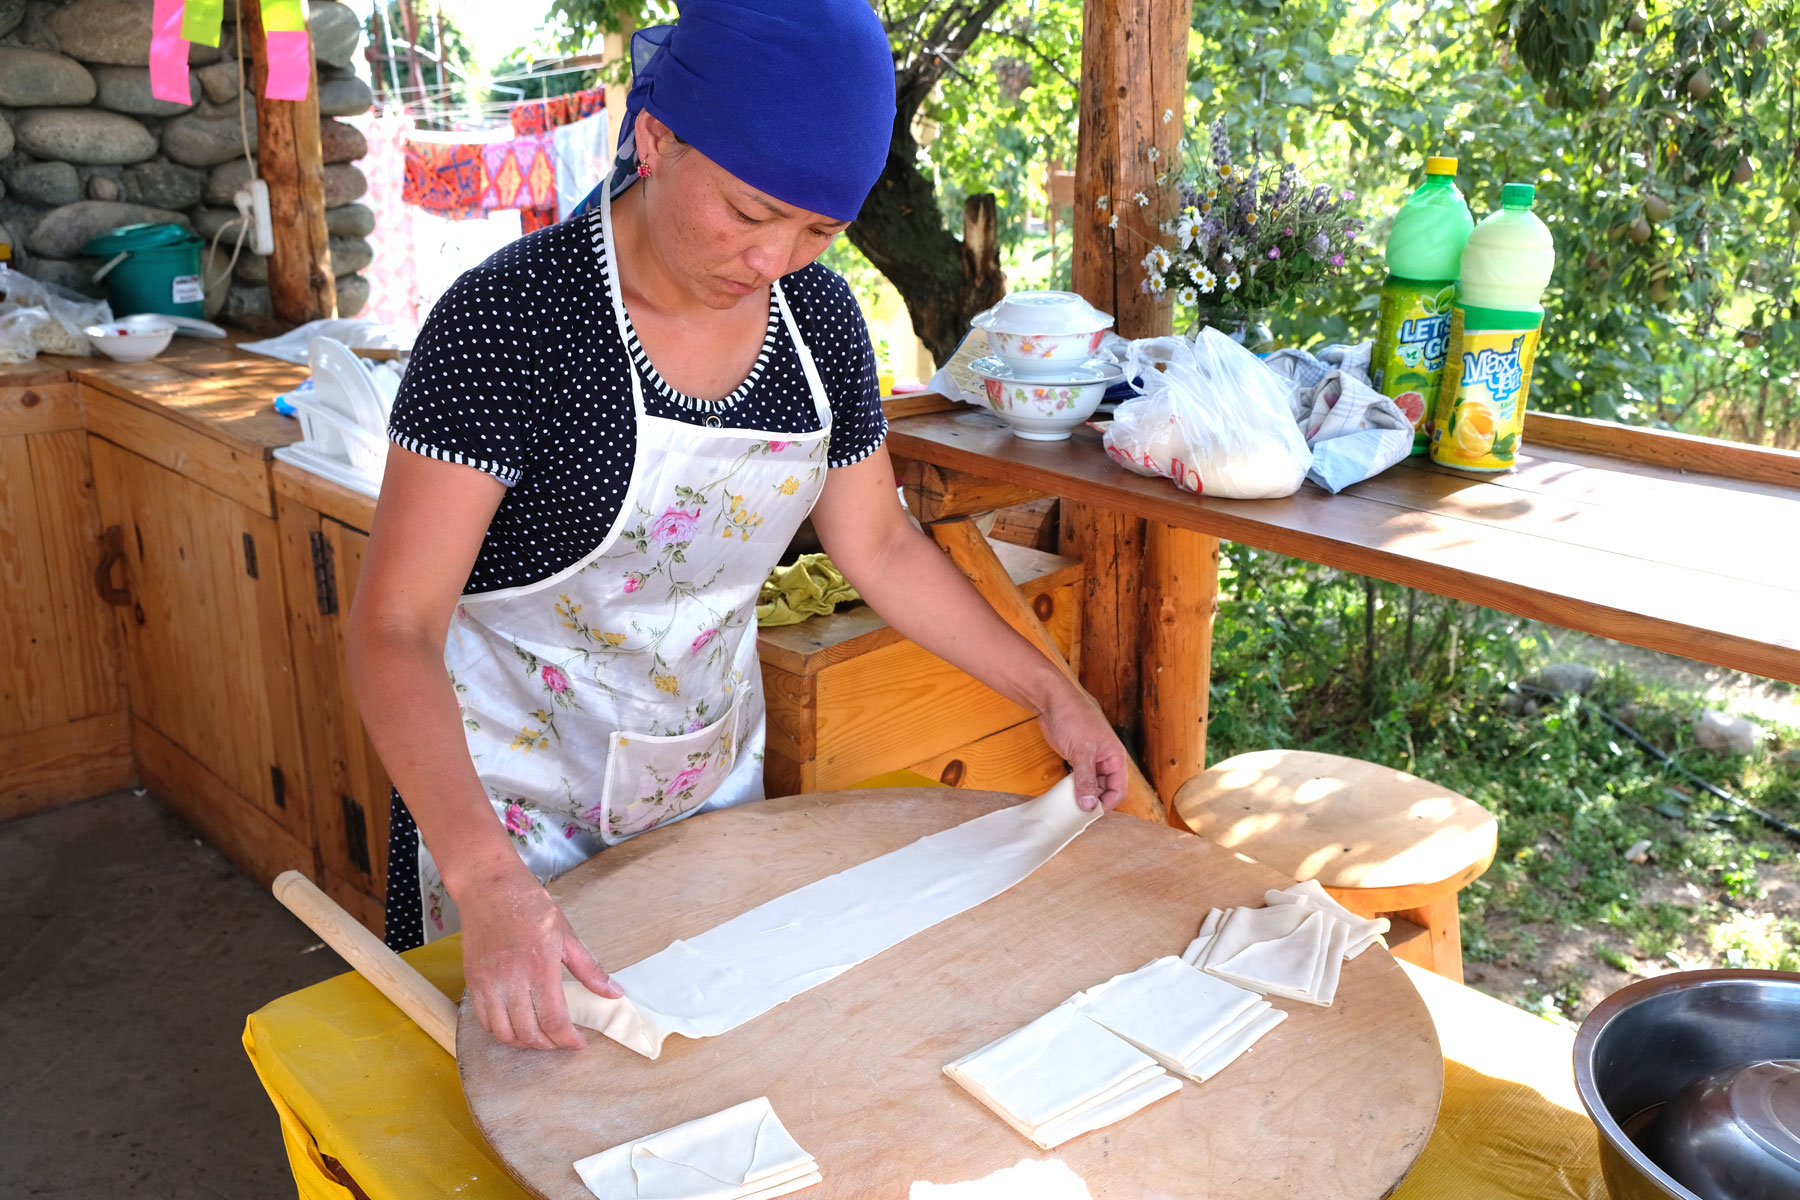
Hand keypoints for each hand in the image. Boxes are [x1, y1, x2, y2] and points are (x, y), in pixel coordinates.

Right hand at [455, 860, 623, 1049]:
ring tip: (540, 1036)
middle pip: (529, 1033)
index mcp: (540, 967)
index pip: (554, 1021)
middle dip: (549, 1045)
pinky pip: (485, 1020)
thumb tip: (614, 993)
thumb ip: (590, 969)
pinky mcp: (472, 981)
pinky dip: (501, 1031)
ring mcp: (488, 983)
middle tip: (561, 1040)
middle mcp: (511, 980)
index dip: (568, 1040)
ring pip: (504, 1033)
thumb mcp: (566, 933)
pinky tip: (516, 1024)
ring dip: (524, 1042)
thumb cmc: (530, 905)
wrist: (489, 887)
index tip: (578, 1043)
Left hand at [1036, 682, 1129, 812]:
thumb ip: (1086, 780)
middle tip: (1078, 813)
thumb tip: (1089, 805)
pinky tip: (1065, 794)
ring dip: (1083, 795)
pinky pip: (1080, 779)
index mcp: (1115, 757)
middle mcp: (1106, 760)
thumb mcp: (1082, 752)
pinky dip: (1074, 787)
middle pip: (1106, 790)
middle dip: (1094, 801)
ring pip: (1092, 785)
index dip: (1107, 803)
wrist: (1053, 701)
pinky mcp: (1077, 758)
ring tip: (1070, 805)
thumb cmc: (1073, 717)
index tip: (1091, 814)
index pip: (1119, 789)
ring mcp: (1091, 759)